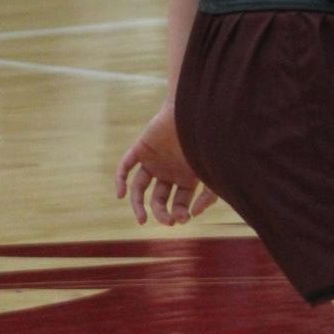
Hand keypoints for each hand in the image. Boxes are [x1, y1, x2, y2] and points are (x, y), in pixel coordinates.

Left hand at [115, 101, 218, 225]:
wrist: (196, 113)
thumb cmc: (208, 143)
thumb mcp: (213, 174)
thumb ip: (209, 196)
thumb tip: (193, 214)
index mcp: (186, 178)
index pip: (179, 204)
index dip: (180, 214)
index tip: (184, 218)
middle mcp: (169, 171)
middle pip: (160, 200)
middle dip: (163, 213)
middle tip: (168, 220)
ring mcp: (154, 161)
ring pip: (140, 188)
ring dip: (138, 204)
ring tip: (142, 219)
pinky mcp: (141, 149)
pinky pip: (125, 167)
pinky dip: (120, 180)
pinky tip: (121, 194)